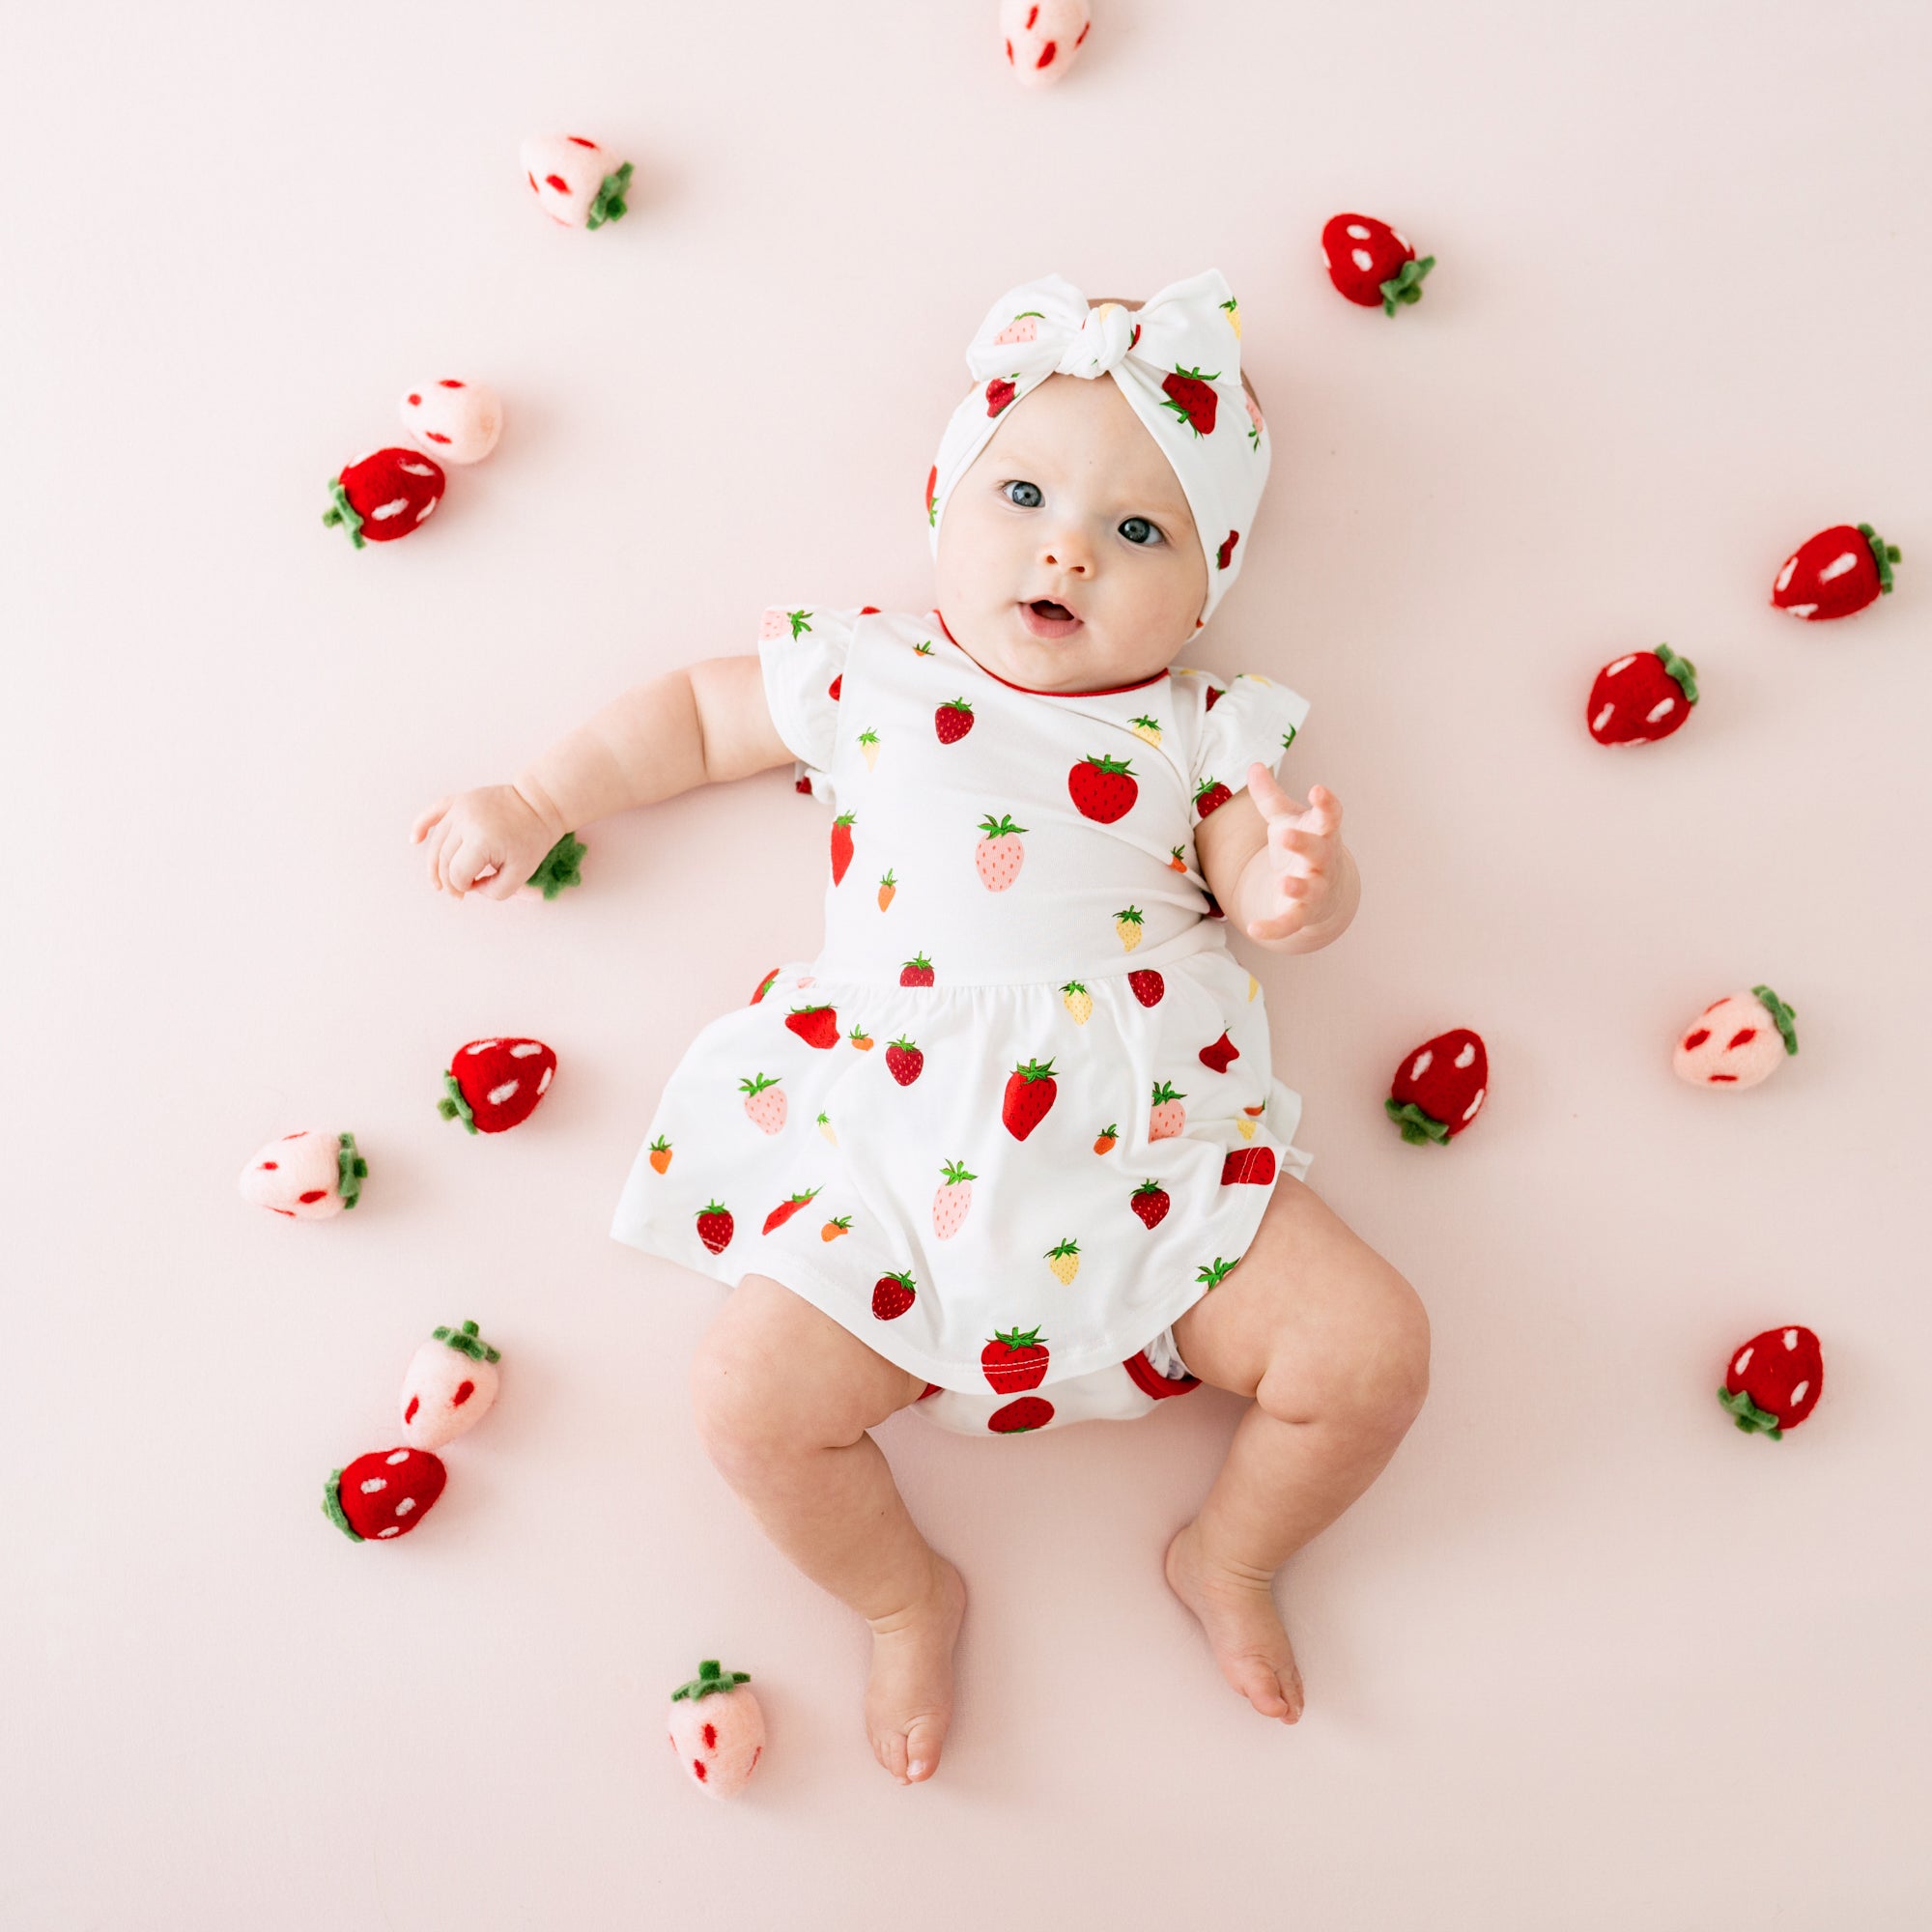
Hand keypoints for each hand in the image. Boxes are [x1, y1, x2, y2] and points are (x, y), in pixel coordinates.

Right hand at [409, 784, 559, 899]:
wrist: (538, 804)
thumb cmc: (532, 839)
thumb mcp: (521, 873)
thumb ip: (495, 890)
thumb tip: (471, 887)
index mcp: (482, 840)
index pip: (457, 874)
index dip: (461, 888)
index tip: (471, 890)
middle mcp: (466, 822)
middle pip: (444, 859)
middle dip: (447, 880)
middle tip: (457, 892)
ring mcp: (460, 808)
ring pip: (437, 842)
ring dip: (435, 864)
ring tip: (439, 881)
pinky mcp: (459, 800)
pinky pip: (433, 812)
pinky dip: (421, 826)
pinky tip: (415, 840)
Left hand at [1242, 764, 1343, 941]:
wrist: (1323, 892)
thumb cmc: (1303, 846)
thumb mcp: (1286, 819)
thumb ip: (1269, 796)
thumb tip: (1254, 765)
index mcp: (1322, 833)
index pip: (1330, 816)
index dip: (1326, 804)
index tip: (1318, 790)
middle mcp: (1322, 861)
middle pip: (1318, 852)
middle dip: (1303, 844)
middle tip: (1286, 834)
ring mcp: (1314, 888)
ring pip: (1309, 889)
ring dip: (1297, 886)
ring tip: (1283, 882)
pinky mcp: (1301, 913)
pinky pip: (1290, 922)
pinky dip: (1274, 927)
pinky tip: (1254, 928)